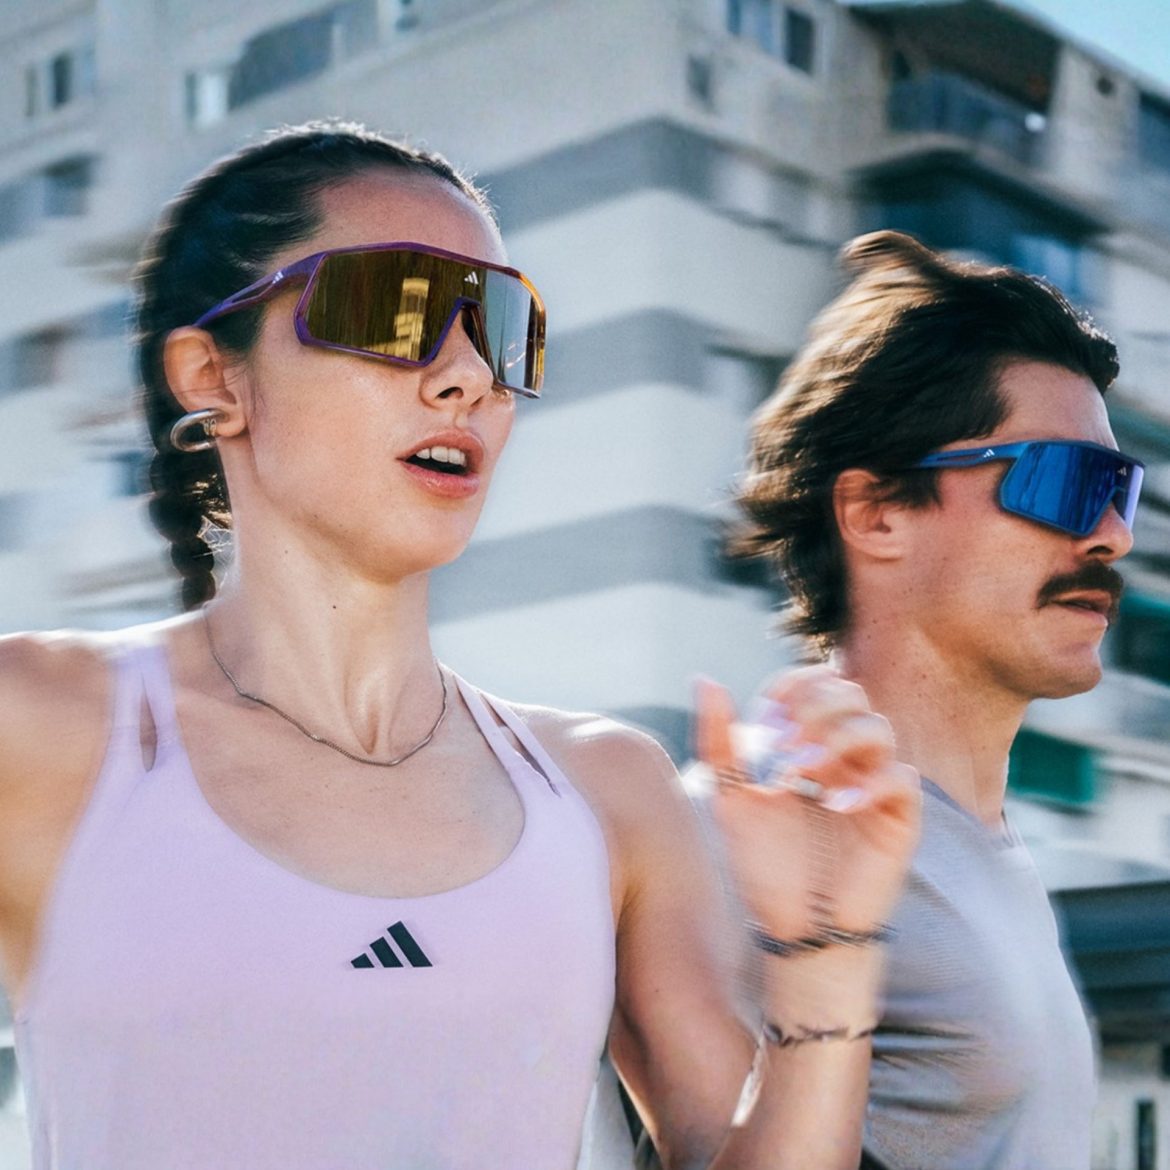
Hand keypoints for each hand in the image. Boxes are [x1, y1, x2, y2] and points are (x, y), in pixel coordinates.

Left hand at [696, 666, 919, 940]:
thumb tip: (703, 679)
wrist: (794, 927)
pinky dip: (870, 782)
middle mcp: (849, 756)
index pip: (818, 682)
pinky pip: (902, 779)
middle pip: (851, 694)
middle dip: (813, 709)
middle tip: (782, 747)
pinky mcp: (900, 819)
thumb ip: (717, 741)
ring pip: (878, 727)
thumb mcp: (730, 796)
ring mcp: (876, 784)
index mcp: (812, 742)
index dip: (794, 685)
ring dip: (836, 739)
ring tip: (802, 774)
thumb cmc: (765, 861)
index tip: (764, 716)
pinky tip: (836, 804)